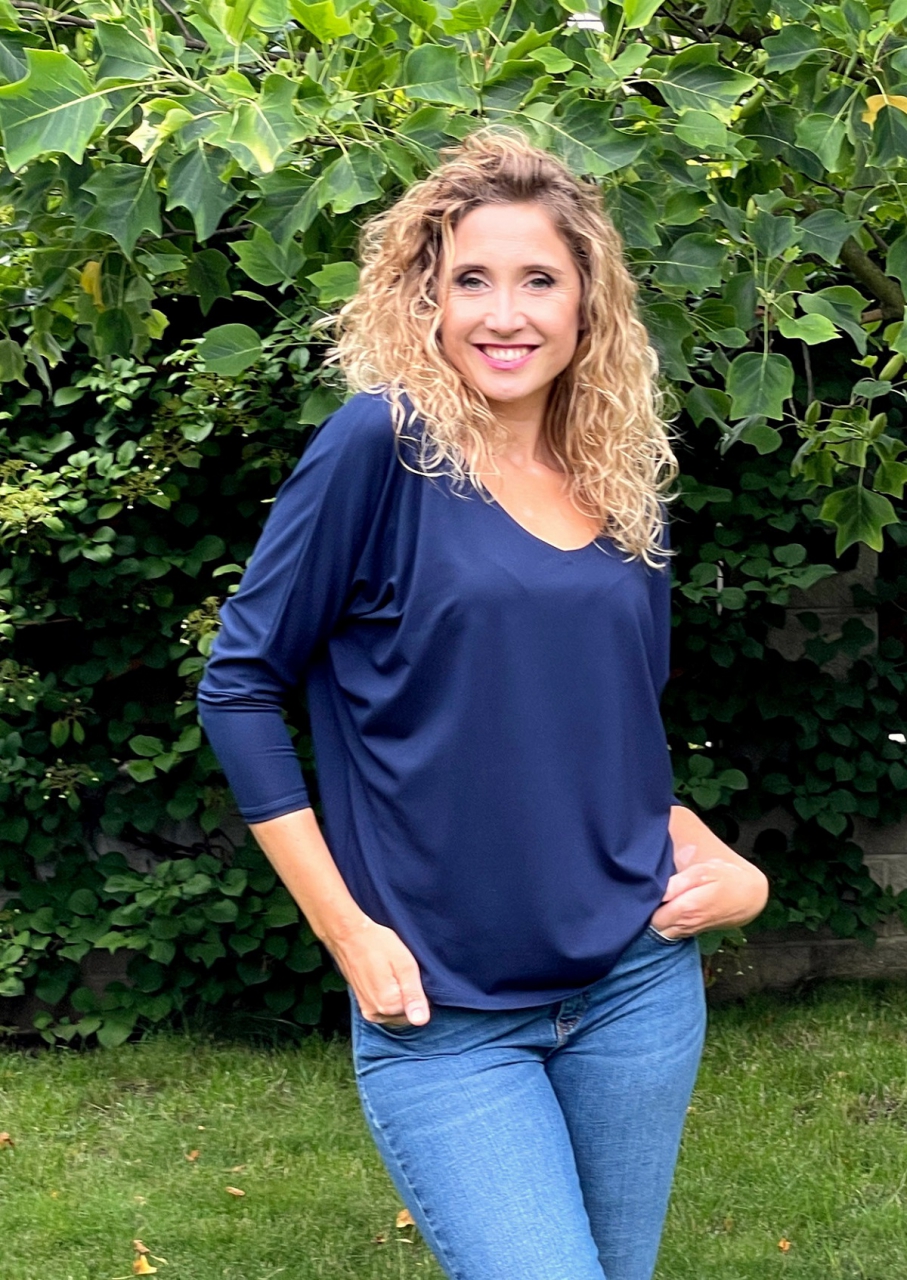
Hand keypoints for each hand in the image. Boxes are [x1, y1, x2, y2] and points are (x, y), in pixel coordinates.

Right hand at [328, 916, 429, 1026]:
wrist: (349, 936)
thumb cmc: (377, 944)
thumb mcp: (404, 965)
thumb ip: (414, 995)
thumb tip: (421, 1021)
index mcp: (389, 1005)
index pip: (419, 1009)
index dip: (420, 990)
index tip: (410, 973)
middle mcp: (376, 1013)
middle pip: (406, 1013)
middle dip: (408, 995)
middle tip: (400, 971)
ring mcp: (368, 1010)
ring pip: (396, 1011)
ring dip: (398, 996)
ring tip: (390, 972)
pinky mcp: (363, 1005)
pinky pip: (384, 1008)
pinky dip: (388, 997)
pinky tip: (384, 978)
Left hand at [650, 842, 768, 939]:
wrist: (748, 896)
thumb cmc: (724, 878)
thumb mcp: (701, 873)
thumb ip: (677, 884)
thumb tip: (656, 892)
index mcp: (685, 910)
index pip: (650, 917)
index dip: (642, 905)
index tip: (640, 893)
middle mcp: (684, 925)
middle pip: (653, 927)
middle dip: (645, 915)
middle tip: (642, 897)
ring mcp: (688, 931)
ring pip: (661, 933)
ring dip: (654, 921)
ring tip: (651, 903)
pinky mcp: (691, 932)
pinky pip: (671, 933)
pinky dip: (664, 925)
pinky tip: (664, 910)